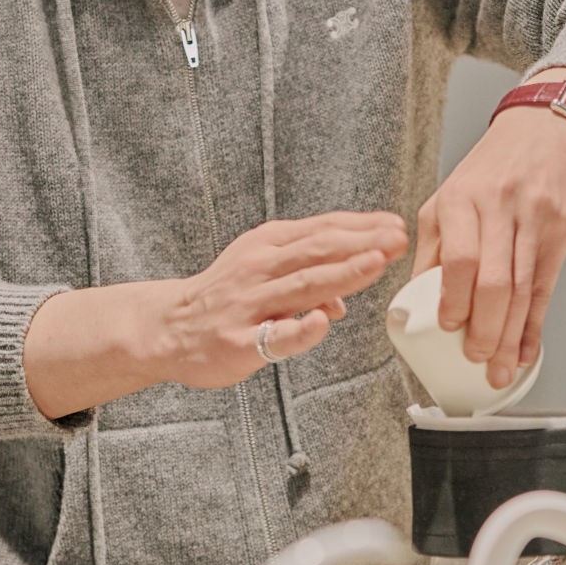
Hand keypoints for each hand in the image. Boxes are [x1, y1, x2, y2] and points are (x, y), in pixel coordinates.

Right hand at [159, 211, 409, 389]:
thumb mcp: (261, 270)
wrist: (168, 327)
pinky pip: (274, 335)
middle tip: (397, 239)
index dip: (360, 225)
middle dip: (361, 242)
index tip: (394, 224)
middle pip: (316, 250)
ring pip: (301, 285)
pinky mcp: (240, 340)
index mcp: (266, 245)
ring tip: (376, 263)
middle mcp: (258, 268)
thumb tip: (343, 298)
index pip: (320, 229)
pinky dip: (300, 327)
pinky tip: (324, 321)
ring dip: (342, 273)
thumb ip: (306, 275)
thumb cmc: (223, 295)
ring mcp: (248, 303)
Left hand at [413, 97, 565, 389]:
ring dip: (511, 336)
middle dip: (486, 329)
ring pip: (522, 289)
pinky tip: (527, 348)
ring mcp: (534, 219)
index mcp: (460, 199)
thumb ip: (436, 243)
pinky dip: (535, 324)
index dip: (455, 299)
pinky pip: (546, 287)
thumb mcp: (452, 192)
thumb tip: (418, 296)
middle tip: (476, 359)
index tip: (450, 328)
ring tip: (499, 369)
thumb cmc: (495, 165)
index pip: (458, 258)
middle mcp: (498, 208)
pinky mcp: (562, 229)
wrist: (549, 125)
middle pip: (494, 281)